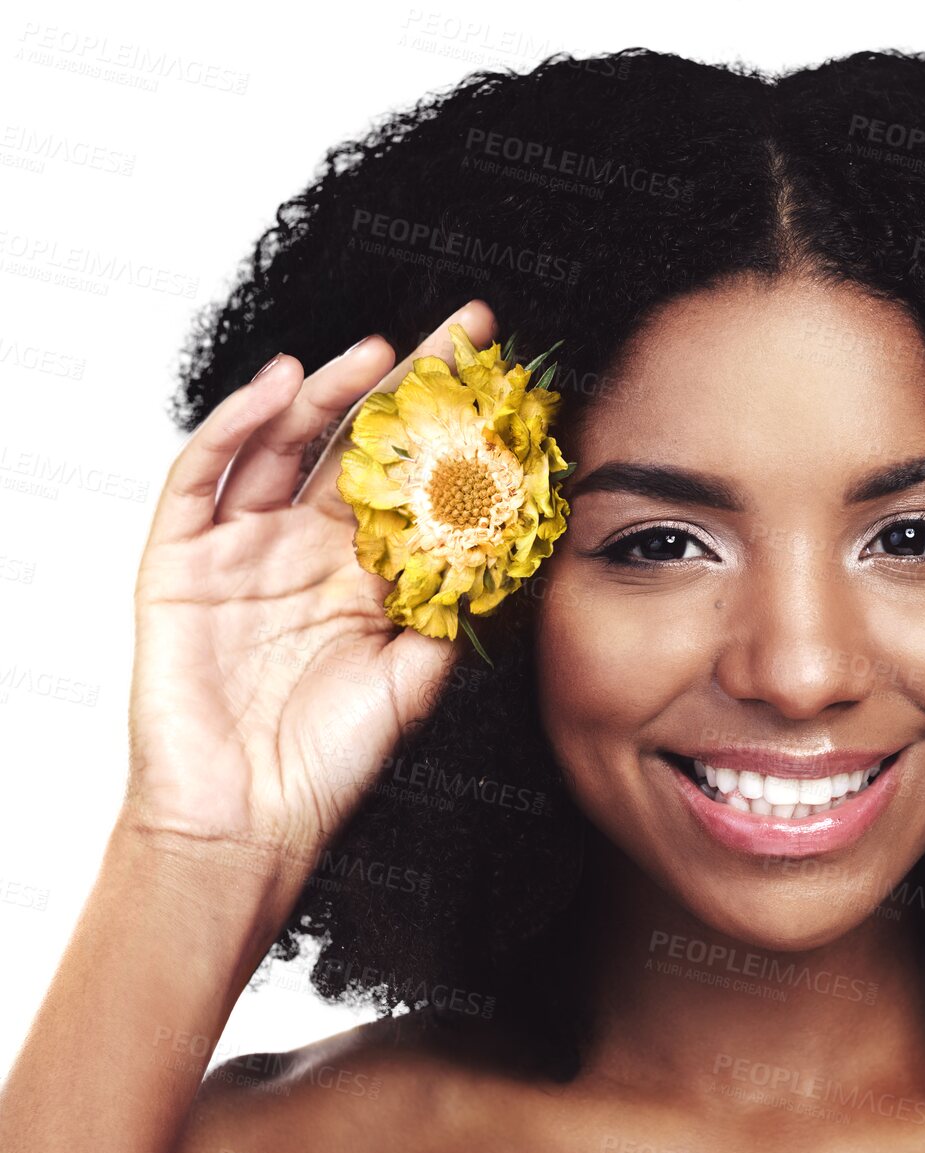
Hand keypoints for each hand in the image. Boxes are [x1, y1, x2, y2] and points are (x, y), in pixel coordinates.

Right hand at [119, 301, 496, 915]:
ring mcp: (239, 549)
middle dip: (404, 386)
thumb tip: (515, 547)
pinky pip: (202, 478)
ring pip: (282, 445)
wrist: (247, 820)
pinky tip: (280, 388)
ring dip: (327, 393)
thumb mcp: (416, 678)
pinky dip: (236, 426)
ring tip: (377, 353)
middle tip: (457, 332)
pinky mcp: (180, 561)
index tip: (500, 374)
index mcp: (363, 571)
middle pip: (354, 444)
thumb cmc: (329, 759)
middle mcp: (303, 548)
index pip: (410, 478)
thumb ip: (455, 612)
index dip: (450, 427)